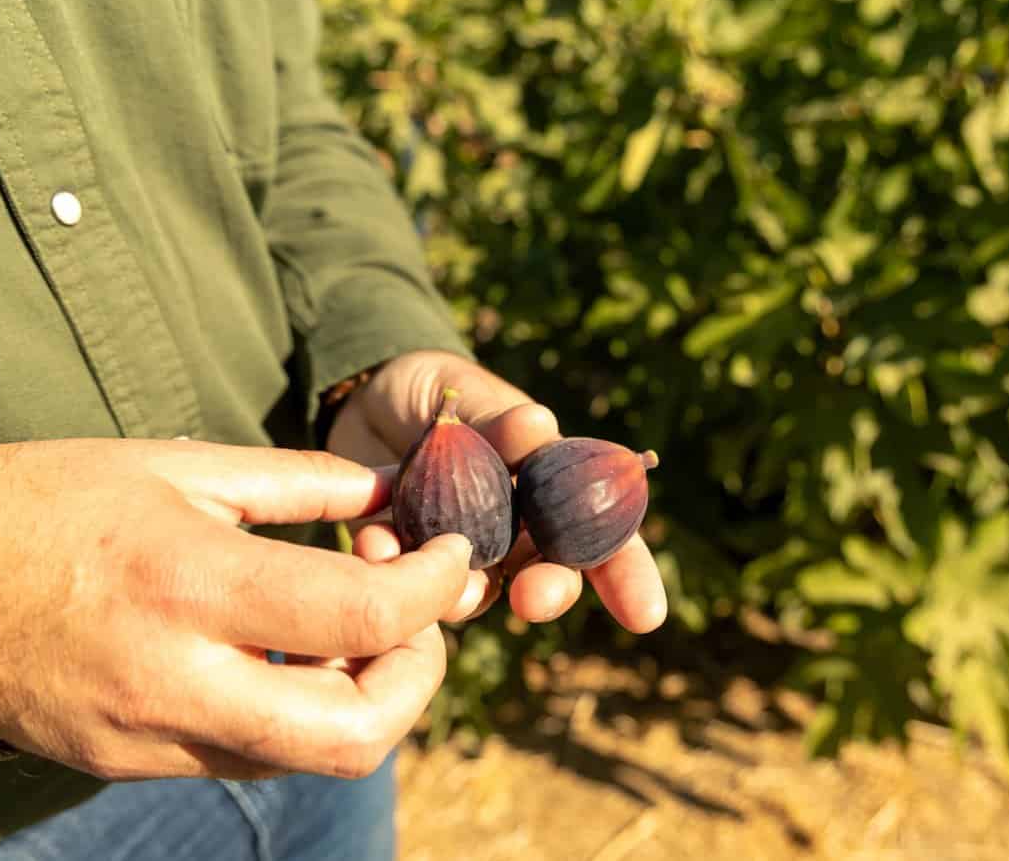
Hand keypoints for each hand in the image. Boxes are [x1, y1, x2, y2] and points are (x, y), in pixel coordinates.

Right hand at [0, 438, 471, 780]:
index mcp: (191, 584)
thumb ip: (299, 482)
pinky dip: (301, 709)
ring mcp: (155, 737)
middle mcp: (179, 680)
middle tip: (416, 618)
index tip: (451, 556)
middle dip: (418, 678)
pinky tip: (292, 651)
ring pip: (309, 755)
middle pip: (355, 734)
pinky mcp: (138, 762)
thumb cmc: (49, 505)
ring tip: (358, 627)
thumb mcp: (178, 467)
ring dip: (366, 698)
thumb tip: (390, 493)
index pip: (363, 616)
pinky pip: (253, 754)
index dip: (434, 588)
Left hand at [325, 350, 666, 632]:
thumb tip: (538, 425)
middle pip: (551, 575)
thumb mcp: (464, 393)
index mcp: (553, 486)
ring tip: (433, 569)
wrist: (361, 399)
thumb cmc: (434, 391)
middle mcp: (520, 530)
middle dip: (549, 591)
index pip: (606, 536)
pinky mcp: (413, 563)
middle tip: (533, 599)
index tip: (647, 617)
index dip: (629, 578)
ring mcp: (468, 552)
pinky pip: (412, 579)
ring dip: (463, 589)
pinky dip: (395, 563)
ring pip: (482, 591)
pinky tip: (373, 539)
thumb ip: (495, 420)